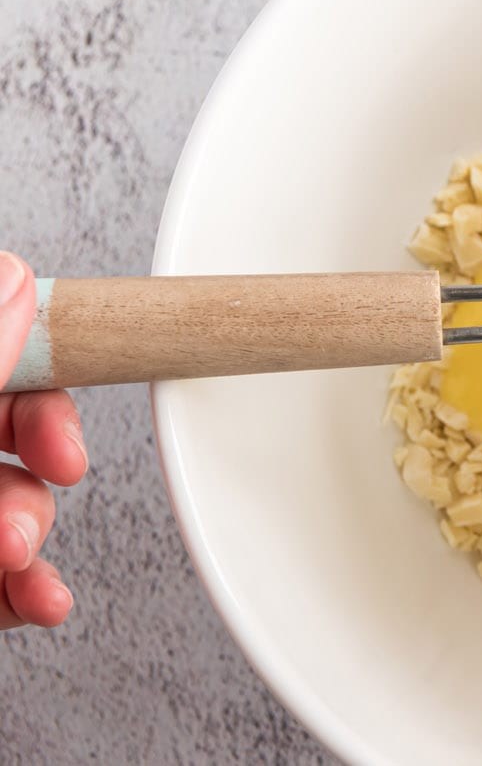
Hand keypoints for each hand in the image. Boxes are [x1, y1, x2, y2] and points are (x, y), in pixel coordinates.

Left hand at [0, 252, 85, 628]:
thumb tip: (12, 282)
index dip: (37, 338)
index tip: (74, 349)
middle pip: (4, 413)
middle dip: (44, 448)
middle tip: (63, 465)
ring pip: (6, 497)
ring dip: (32, 528)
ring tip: (23, 553)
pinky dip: (23, 590)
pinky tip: (38, 599)